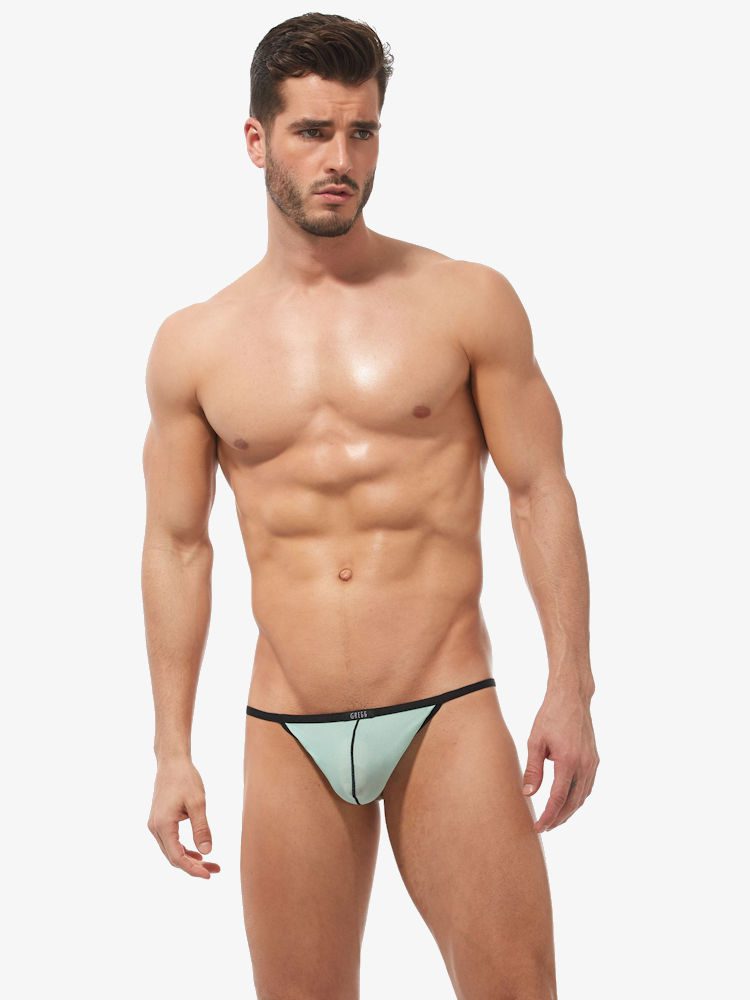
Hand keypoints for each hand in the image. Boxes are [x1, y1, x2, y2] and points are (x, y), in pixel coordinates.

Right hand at [147, 758, 220, 877]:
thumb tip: (207, 852)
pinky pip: (170, 842)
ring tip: (211, 864)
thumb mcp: (198, 803)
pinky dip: (184, 849)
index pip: (177, 857)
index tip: (209, 875)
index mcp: (163, 825)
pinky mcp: (159, 821)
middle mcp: (155, 828)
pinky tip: (198, 852)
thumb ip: (202, 828)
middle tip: (215, 870)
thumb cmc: (186, 779)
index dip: (193, 869)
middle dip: (194, 867)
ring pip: (172, 851)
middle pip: (173, 857)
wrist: (172, 762)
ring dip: (190, 859)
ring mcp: (155, 825)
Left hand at [522, 687, 598, 832]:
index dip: (548, 816)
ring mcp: (592, 763)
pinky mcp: (594, 760)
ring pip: (582, 797)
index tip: (538, 827)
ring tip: (554, 819)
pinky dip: (577, 798)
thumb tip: (529, 794)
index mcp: (568, 761)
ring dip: (569, 811)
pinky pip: (587, 786)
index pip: (558, 798)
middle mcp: (584, 765)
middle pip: (572, 802)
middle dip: (558, 818)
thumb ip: (534, 769)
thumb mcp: (535, 741)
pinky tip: (567, 802)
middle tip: (544, 827)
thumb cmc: (550, 716)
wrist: (572, 698)